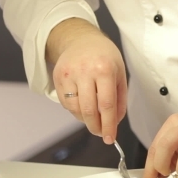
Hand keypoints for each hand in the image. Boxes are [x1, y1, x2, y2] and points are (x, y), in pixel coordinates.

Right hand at [47, 18, 126, 143]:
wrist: (81, 39)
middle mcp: (85, 71)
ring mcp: (68, 74)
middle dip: (96, 127)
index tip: (110, 138)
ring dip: (85, 120)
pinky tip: (83, 106)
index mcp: (104, 69)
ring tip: (94, 117)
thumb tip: (115, 122)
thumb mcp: (120, 73)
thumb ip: (120, 99)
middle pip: (88, 110)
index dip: (108, 125)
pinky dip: (76, 111)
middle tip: (101, 133)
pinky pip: (66, 104)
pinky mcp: (58, 78)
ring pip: (75, 109)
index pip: (106, 105)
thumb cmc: (104, 57)